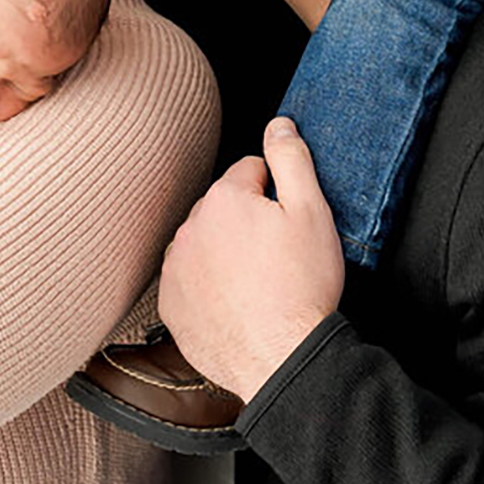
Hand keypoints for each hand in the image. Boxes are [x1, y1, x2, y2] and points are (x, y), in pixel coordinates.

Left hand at [158, 118, 343, 403]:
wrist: (282, 358)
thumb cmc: (301, 287)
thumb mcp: (312, 211)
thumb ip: (291, 158)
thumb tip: (278, 124)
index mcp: (224, 198)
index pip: (249, 172)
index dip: (276, 195)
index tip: (289, 225)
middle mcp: (190, 228)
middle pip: (224, 207)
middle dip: (248, 222)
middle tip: (278, 257)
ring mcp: (176, 269)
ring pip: (205, 242)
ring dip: (226, 252)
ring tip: (258, 283)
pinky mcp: (171, 305)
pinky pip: (190, 280)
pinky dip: (209, 286)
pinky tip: (236, 303)